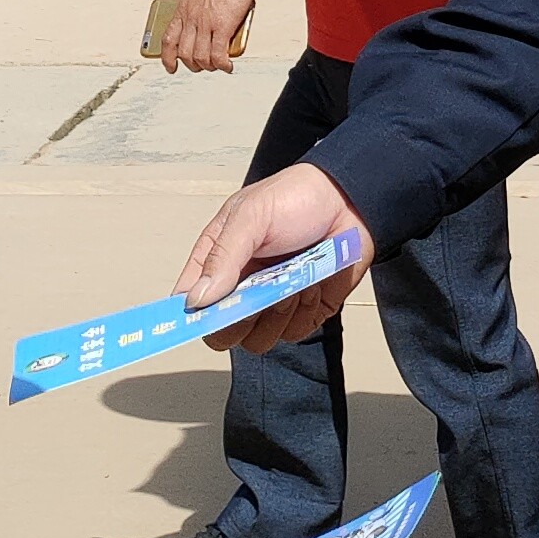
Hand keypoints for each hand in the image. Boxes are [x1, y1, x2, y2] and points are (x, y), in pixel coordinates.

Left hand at [163, 0, 261, 72]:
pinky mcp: (223, 26)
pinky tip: (227, 65)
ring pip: (200, 57)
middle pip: (184, 52)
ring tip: (217, 66)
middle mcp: (191, 18)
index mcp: (184, 9)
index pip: (168, 38)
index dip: (167, 56)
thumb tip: (205, 22)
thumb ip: (198, 9)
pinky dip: (222, 64)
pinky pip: (218, 54)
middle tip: (201, 67)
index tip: (170, 65)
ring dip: (208, 66)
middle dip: (192, 65)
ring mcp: (206, 23)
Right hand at [176, 162, 372, 351]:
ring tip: (293, 282)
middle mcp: (241, 287)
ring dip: (277, 315)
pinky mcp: (303, 312)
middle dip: (242, 320)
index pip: (190, 302)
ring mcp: (271, 302)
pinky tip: (312, 283)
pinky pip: (294, 333)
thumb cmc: (296, 197)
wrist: (350, 200)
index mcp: (218, 260)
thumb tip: (196, 299)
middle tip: (260, 294)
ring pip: (259, 340)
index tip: (200, 320)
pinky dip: (305, 312)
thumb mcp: (251, 216)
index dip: (189, 317)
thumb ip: (223, 256)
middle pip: (223, 332)